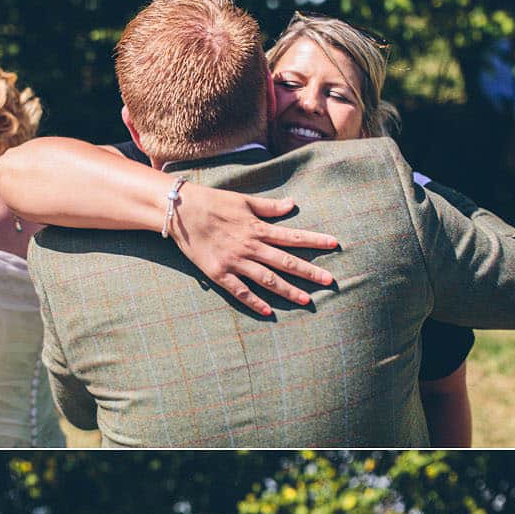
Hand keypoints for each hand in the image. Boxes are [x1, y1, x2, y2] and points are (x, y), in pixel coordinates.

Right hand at [173, 184, 339, 315]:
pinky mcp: (219, 273)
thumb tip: (293, 204)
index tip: (335, 244)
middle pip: (285, 262)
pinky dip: (254, 302)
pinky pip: (239, 290)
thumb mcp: (244, 201)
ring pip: (267, 279)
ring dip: (288, 291)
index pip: (292, 237)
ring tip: (307, 300)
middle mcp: (250, 246)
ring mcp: (235, 261)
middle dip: (310, 272)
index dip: (315, 241)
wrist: (180, 211)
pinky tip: (269, 312)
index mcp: (258, 228)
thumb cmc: (213, 202)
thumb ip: (270, 207)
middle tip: (330, 281)